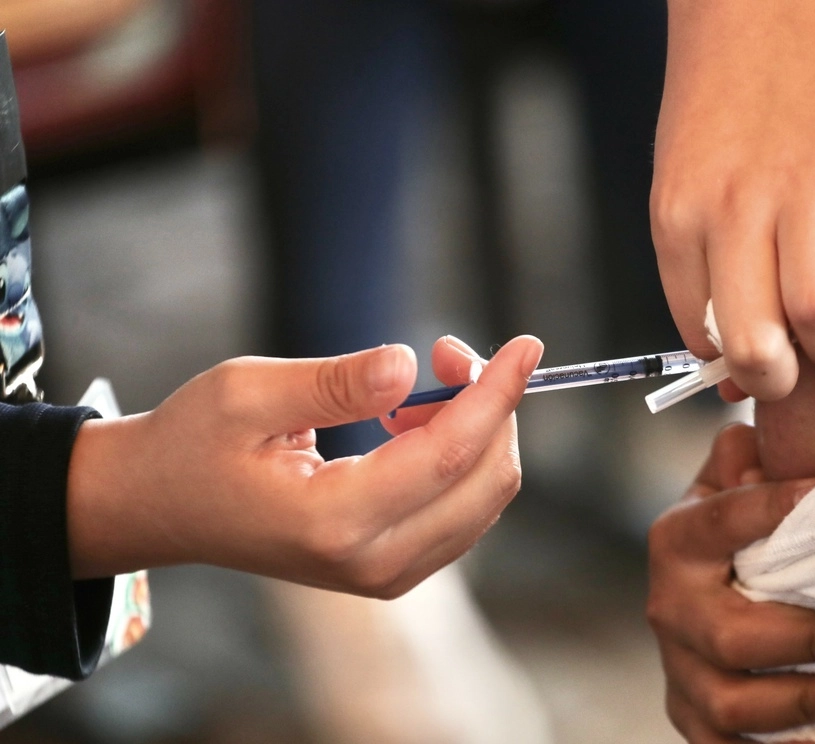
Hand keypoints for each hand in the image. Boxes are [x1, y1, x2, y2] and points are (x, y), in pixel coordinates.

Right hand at [66, 335, 543, 597]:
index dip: (497, 393)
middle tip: (448, 351)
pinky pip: (461, 510)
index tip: (528, 345)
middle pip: (485, 482)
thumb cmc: (195, 443)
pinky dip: (459, 457)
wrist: (165, 508)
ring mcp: (386, 577)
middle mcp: (371, 564)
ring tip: (412, 391)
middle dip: (492, 406)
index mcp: (333, 522)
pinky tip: (409, 424)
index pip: (449, 455)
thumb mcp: (247, 394)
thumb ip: (334, 382)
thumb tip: (407, 364)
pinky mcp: (393, 571)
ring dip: (476, 430)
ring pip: (482, 498)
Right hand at [647, 423, 814, 742]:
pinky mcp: (692, 717)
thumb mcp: (726, 491)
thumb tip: (753, 431)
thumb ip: (741, 463)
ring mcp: (680, 668)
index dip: (772, 509)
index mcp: (677, 541)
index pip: (721, 521)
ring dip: (805, 699)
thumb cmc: (729, 538)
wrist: (693, 600)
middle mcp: (670, 608)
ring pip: (731, 701)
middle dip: (807, 636)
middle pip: (730, 634)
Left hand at [651, 0, 814, 400]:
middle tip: (798, 365)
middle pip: (758, 348)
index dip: (733, 364)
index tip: (757, 356)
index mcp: (679, 221)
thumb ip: (700, 269)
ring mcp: (805, 182)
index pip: (701, 337)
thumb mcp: (683, 188)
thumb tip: (730, 367)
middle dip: (781, 382)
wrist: (760, 5)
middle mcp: (734, 208)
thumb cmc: (721, 107)